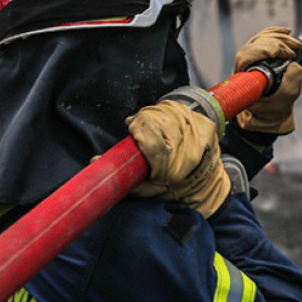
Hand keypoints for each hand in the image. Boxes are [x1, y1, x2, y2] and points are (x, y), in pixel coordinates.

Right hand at [125, 100, 229, 217]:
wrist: (207, 190)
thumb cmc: (176, 193)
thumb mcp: (147, 190)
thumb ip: (121, 176)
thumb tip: (95, 161)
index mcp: (172, 162)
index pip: (149, 129)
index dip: (136, 126)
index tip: (131, 128)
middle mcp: (188, 144)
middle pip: (157, 116)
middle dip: (144, 119)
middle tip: (140, 129)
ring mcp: (199, 132)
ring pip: (169, 108)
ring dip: (157, 114)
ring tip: (153, 126)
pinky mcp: (206, 125)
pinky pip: (182, 108)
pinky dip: (171, 112)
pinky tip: (168, 123)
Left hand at [233, 27, 301, 134]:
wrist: (271, 116)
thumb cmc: (273, 111)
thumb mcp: (285, 99)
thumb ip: (292, 83)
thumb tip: (295, 64)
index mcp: (242, 79)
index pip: (247, 55)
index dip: (266, 49)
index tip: (286, 53)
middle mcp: (242, 67)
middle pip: (254, 45)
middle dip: (276, 43)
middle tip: (293, 48)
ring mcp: (249, 61)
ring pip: (258, 40)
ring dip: (277, 37)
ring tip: (294, 43)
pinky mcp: (257, 58)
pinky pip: (262, 40)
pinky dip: (274, 34)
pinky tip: (287, 33)